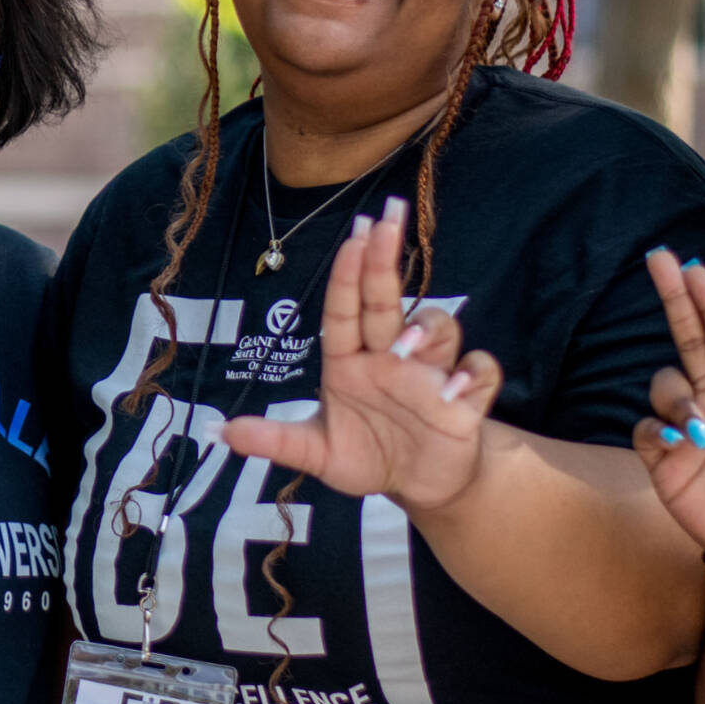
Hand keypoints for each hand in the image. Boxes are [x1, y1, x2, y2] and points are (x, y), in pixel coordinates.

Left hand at [221, 197, 502, 510]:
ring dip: (427, 326)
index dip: (348, 274)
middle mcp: (391, 355)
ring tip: (407, 343)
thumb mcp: (319, 452)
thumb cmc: (366, 454)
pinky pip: (479, 371)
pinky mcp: (464, 399)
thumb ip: (278, 440)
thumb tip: (225, 432)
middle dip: (386, 259)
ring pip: (438, 327)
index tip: (354, 236)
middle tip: (387, 219)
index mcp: (351, 361)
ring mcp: (430, 373)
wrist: (416, 484)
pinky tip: (456, 388)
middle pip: (387, 299)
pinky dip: (473, 374)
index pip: (346, 309)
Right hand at [635, 249, 704, 578]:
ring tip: (703, 431)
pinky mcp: (665, 461)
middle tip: (657, 258)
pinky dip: (657, 431)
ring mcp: (688, 431)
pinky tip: (677, 447)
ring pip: (664, 384)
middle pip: (688, 340)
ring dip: (678, 398)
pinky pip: (646, 429)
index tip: (695, 267)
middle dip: (673, 298)